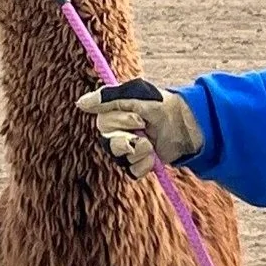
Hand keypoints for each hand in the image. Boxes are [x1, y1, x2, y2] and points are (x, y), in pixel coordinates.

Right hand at [74, 77, 203, 177]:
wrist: (185, 124)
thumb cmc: (160, 105)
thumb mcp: (136, 94)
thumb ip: (109, 97)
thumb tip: (80, 103)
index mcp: (111, 114)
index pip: (102, 123)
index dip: (121, 121)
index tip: (139, 117)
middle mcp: (115, 133)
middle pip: (108, 142)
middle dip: (129, 136)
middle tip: (145, 127)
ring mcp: (126, 150)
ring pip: (118, 157)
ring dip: (138, 150)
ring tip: (150, 144)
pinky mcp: (136, 164)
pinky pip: (131, 171)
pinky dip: (144, 164)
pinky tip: (153, 156)